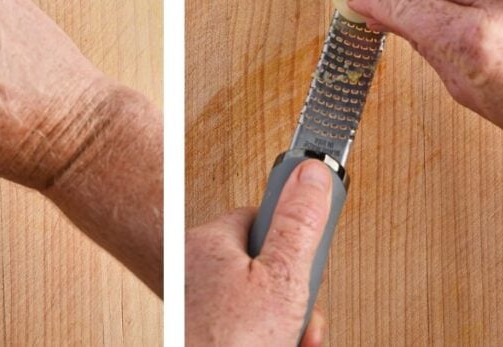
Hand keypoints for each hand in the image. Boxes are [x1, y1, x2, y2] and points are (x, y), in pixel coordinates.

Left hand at [186, 160, 330, 345]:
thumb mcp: (283, 279)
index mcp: (206, 244)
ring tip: (288, 346)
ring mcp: (192, 311)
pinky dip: (262, 341)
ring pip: (254, 308)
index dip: (290, 244)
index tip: (305, 261)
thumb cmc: (228, 343)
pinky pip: (239, 332)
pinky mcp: (195, 334)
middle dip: (291, 301)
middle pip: (261, 270)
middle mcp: (191, 272)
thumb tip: (312, 173)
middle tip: (300, 325)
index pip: (258, 219)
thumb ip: (300, 225)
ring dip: (282, 331)